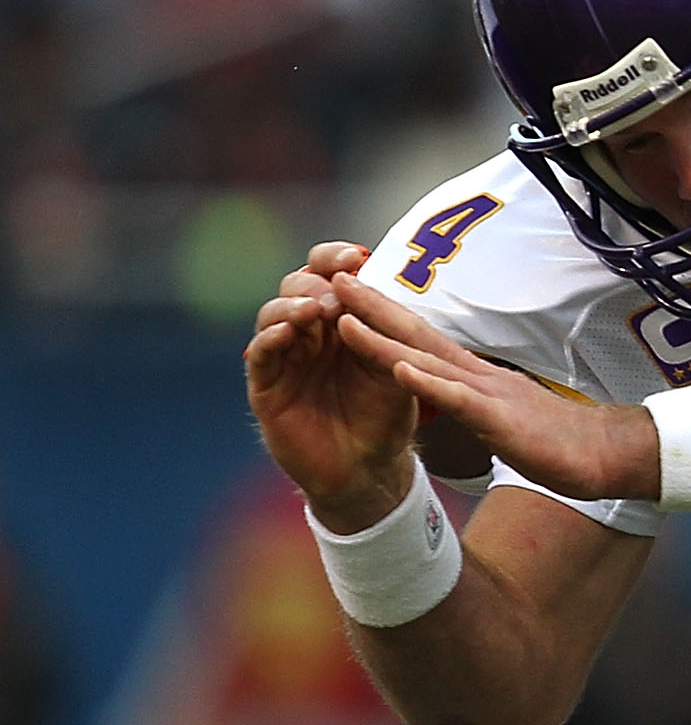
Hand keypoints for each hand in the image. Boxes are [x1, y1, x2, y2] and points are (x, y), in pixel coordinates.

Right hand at [247, 242, 420, 529]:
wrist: (370, 468)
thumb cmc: (385, 415)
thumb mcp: (396, 367)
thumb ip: (384, 329)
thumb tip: (368, 282)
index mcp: (341, 321)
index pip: (328, 275)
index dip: (334, 259)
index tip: (354, 256)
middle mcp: (309, 333)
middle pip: (297, 287)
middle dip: (315, 283)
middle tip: (335, 294)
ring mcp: (285, 358)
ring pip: (274, 314)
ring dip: (291, 306)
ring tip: (314, 311)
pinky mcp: (267, 386)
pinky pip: (260, 354)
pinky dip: (270, 339)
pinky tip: (287, 333)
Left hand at [331, 272, 662, 504]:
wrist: (610, 455)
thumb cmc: (564, 442)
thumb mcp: (509, 418)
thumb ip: (481, 403)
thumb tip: (458, 395)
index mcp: (479, 379)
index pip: (424, 342)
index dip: (385, 317)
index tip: (350, 294)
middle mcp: (479, 377)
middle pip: (417, 336)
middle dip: (372, 308)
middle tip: (332, 278)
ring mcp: (489, 395)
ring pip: (427, 360)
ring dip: (382, 338)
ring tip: (343, 316)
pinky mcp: (501, 420)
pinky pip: (457, 399)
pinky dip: (426, 383)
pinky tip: (398, 369)